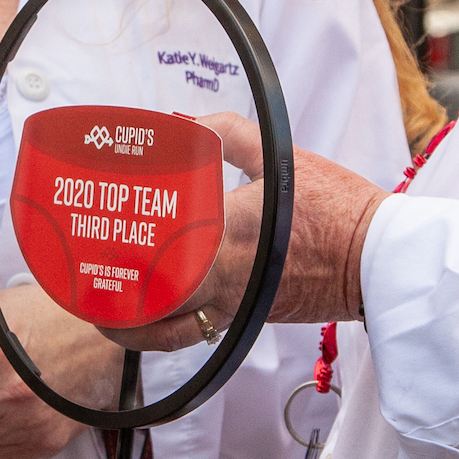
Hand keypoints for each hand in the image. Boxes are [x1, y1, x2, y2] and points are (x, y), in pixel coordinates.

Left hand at [115, 112, 386, 351]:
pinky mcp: (246, 321)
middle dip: (108, 292)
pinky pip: (194, 334)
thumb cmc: (334, 204)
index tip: (89, 230)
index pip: (158, 241)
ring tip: (98, 308)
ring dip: (127, 326)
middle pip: (149, 296)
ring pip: (166, 330)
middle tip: (80, 272)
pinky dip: (162, 333)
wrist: (377, 258)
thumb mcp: (278, 155)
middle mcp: (225, 274)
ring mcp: (235, 304)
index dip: (117, 245)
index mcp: (229, 228)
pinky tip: (143, 320)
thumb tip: (177, 123)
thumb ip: (224, 133)